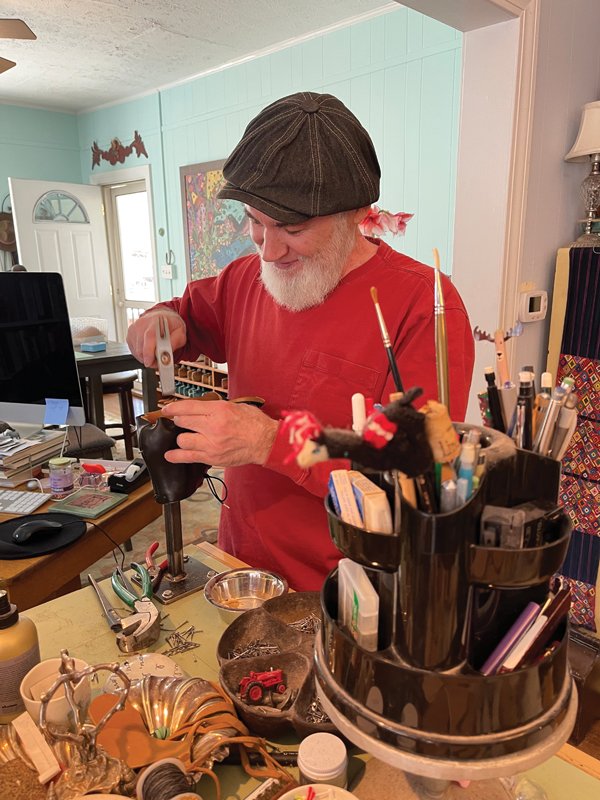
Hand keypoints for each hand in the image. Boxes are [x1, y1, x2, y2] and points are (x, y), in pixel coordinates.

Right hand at [126, 309, 186, 367]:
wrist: (162, 317)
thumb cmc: (171, 325)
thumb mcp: (180, 332)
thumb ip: (175, 342)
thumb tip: (167, 353)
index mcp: (156, 321)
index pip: (149, 336)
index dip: (149, 351)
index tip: (150, 362)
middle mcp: (142, 324)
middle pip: (141, 347)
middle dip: (151, 359)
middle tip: (160, 361)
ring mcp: (134, 330)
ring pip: (137, 352)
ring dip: (147, 358)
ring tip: (156, 354)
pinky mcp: (129, 336)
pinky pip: (134, 351)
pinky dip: (142, 355)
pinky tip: (149, 350)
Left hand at [162, 399, 277, 466]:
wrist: (265, 442)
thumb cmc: (254, 424)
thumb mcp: (235, 406)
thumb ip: (215, 407)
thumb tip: (197, 408)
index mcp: (218, 410)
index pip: (187, 407)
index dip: (172, 408)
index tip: (166, 409)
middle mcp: (213, 426)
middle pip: (182, 422)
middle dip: (179, 421)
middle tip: (182, 422)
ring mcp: (211, 444)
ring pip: (182, 440)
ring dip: (182, 438)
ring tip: (186, 436)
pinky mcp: (212, 457)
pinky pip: (188, 457)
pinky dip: (176, 456)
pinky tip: (170, 455)